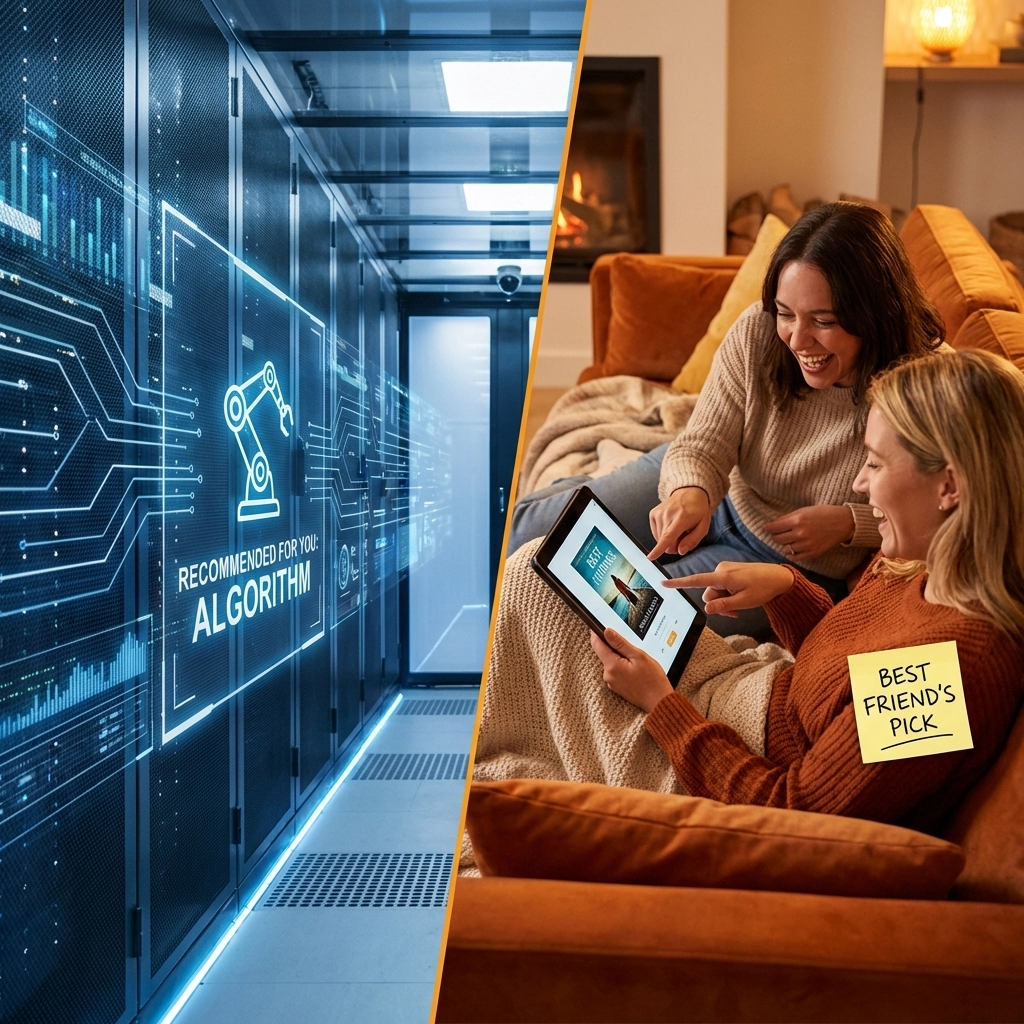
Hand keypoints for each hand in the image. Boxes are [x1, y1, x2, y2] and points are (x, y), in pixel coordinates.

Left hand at [590, 628, 673, 712]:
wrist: (659, 702)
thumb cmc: (652, 680)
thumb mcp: (638, 656)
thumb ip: (620, 643)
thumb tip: (607, 632)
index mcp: (612, 666)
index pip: (597, 645)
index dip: (597, 633)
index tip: (600, 626)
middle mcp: (608, 675)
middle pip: (605, 653)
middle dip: (614, 646)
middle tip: (630, 644)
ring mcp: (611, 682)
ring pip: (611, 662)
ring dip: (620, 657)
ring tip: (636, 659)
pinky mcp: (616, 686)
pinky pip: (616, 671)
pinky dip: (623, 666)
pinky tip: (636, 668)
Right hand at [649, 487, 711, 558]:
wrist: (689, 493)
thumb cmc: (698, 511)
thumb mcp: (703, 527)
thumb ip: (692, 540)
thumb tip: (680, 551)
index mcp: (682, 518)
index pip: (668, 536)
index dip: (659, 548)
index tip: (650, 557)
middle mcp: (667, 514)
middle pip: (665, 541)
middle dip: (674, 545)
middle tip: (684, 535)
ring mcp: (658, 513)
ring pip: (659, 539)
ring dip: (669, 539)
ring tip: (678, 529)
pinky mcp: (653, 514)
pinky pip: (656, 533)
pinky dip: (663, 534)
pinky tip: (670, 526)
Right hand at [667, 561, 793, 617]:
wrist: (779, 577)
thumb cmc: (764, 588)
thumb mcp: (744, 601)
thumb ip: (724, 605)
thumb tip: (707, 608)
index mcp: (723, 576)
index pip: (696, 580)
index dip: (679, 583)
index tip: (664, 583)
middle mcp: (721, 570)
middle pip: (708, 593)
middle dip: (718, 604)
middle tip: (734, 613)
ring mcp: (725, 570)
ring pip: (715, 591)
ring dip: (724, 601)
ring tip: (740, 607)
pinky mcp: (729, 571)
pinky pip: (721, 586)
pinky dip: (728, 595)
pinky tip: (740, 599)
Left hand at [763, 505, 854, 560]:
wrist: (843, 523)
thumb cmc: (823, 513)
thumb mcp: (803, 510)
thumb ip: (787, 518)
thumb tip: (772, 525)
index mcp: (797, 520)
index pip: (774, 528)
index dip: (768, 528)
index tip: (767, 527)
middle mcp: (800, 534)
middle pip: (778, 539)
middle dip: (776, 535)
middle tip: (778, 533)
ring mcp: (806, 545)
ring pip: (785, 548)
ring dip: (784, 544)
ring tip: (788, 539)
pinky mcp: (812, 554)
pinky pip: (795, 557)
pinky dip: (791, 553)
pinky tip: (792, 549)